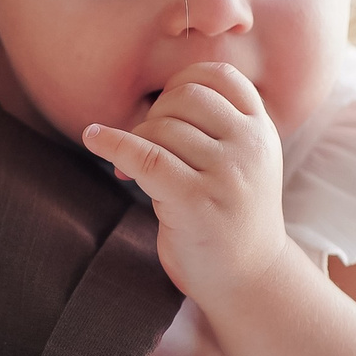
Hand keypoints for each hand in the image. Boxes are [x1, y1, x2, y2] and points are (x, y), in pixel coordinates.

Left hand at [82, 62, 292, 310]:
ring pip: (162, 129)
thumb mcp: (242, 162)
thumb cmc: (230, 217)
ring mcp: (227, 174)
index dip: (182, 80)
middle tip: (145, 147)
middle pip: (184, 97)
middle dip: (154, 115)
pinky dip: (112, 144)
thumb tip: (151, 99)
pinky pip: (145, 157)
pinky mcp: (197, 201)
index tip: (164, 106)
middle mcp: (250, 147)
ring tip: (133, 171)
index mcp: (262, 131)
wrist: (248, 279)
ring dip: (136, 143)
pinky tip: (93, 139)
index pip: (219, 76)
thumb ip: (216, 126)